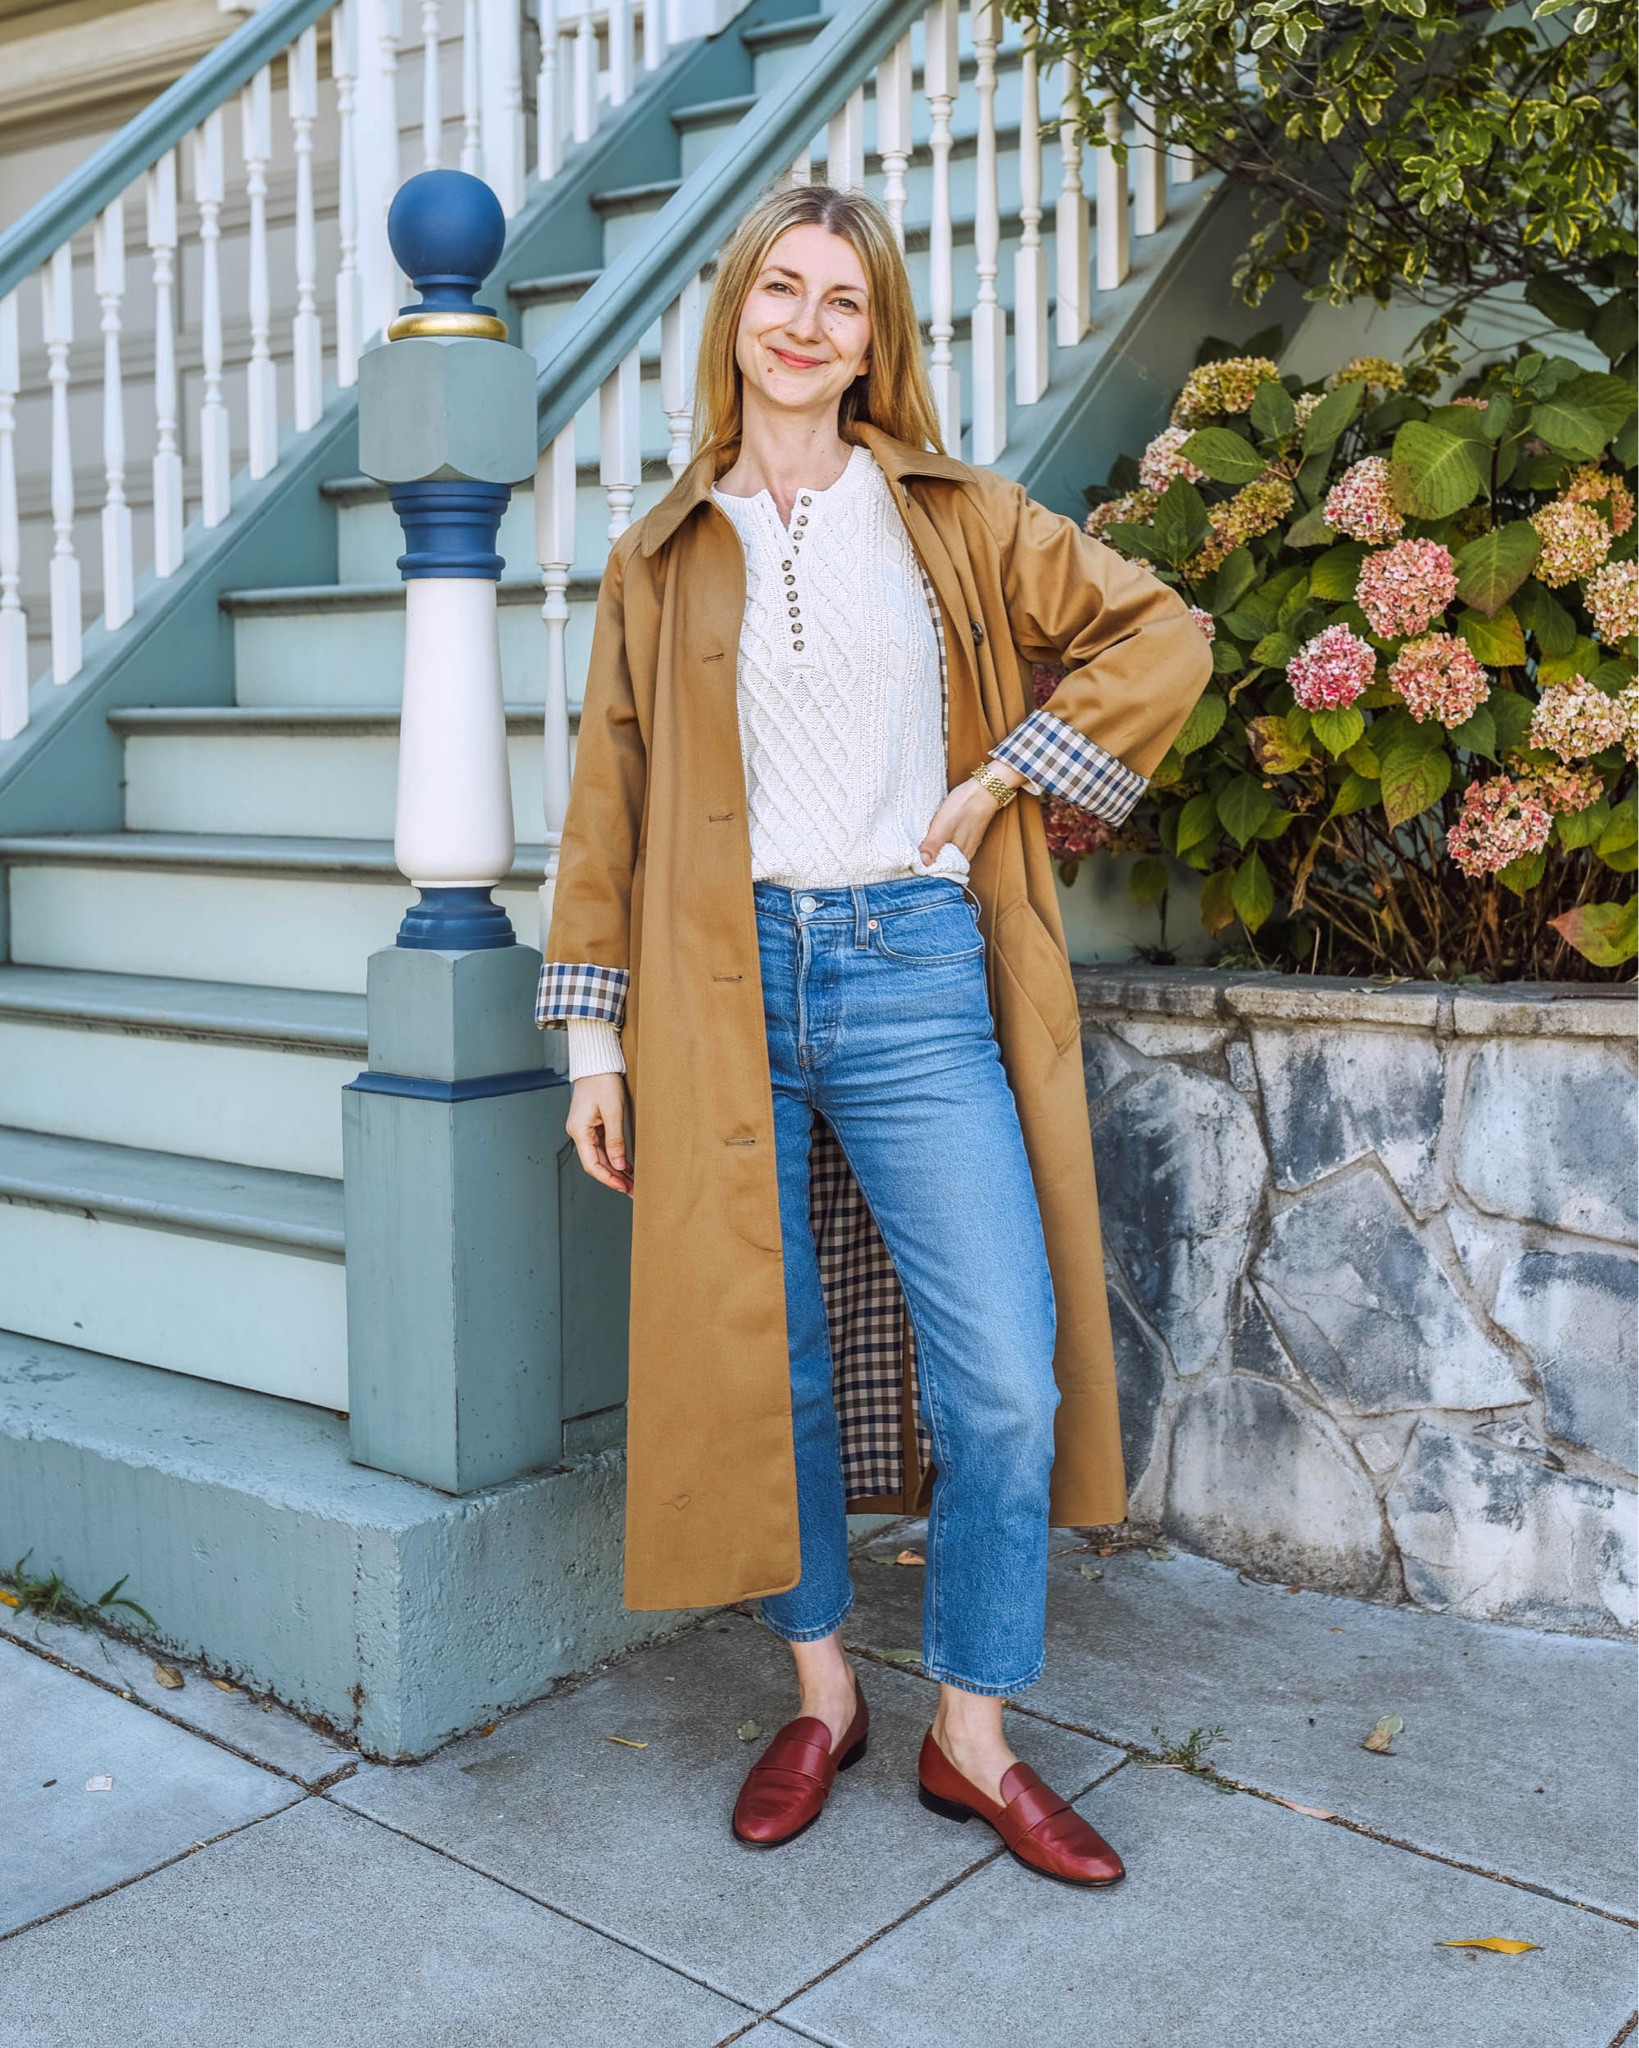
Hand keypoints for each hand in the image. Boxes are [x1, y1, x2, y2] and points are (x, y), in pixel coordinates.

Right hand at [567, 1073, 632, 1195]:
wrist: (597, 1061)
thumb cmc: (602, 1080)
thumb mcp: (612, 1111)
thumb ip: (615, 1140)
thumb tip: (619, 1164)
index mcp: (579, 1130)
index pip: (591, 1164)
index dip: (608, 1179)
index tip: (624, 1188)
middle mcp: (579, 1132)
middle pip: (596, 1163)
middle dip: (614, 1178)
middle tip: (633, 1190)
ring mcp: (585, 1129)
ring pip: (600, 1156)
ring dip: (615, 1169)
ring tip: (632, 1181)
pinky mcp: (592, 1124)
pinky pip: (603, 1146)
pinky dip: (614, 1157)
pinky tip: (627, 1165)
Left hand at [917, 762, 1024, 866]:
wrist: (985, 788)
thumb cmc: (964, 806)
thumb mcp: (943, 826)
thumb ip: (934, 845)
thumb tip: (923, 863)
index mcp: (960, 855)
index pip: (942, 871)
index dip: (928, 869)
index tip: (914, 865)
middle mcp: (966, 853)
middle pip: (945, 863)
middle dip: (931, 861)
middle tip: (914, 857)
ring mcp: (968, 842)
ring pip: (949, 853)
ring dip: (937, 851)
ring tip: (922, 847)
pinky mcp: (968, 833)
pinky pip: (954, 843)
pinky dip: (944, 842)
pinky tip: (937, 836)